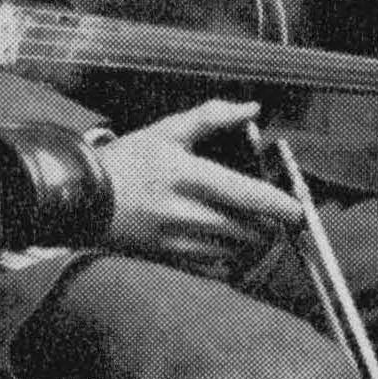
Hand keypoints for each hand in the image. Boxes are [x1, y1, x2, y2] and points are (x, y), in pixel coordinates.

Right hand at [96, 98, 305, 272]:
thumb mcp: (166, 132)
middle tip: (273, 217)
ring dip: (250, 243)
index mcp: (188, 177)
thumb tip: (251, 108)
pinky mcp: (167, 259)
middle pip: (248, 229)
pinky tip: (227, 247)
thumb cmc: (126, 162)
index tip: (297, 211)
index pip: (247, 196)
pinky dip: (229, 261)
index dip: (280, 205)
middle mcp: (185, 212)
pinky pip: (213, 270)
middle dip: (268, 225)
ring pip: (234, 251)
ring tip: (250, 229)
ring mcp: (175, 240)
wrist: (80, 198)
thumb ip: (211, 117)